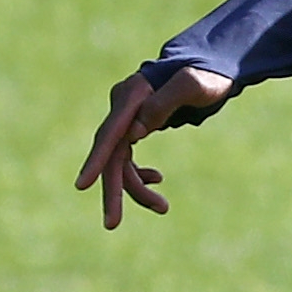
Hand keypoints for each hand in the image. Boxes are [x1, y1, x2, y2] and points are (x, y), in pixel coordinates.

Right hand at [76, 63, 233, 229]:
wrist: (209, 66)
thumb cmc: (206, 75)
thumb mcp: (195, 85)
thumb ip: (166, 102)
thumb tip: (134, 132)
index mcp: (132, 94)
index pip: (110, 133)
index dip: (96, 161)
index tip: (82, 186)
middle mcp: (123, 106)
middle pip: (111, 154)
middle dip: (114, 191)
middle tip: (111, 225)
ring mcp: (126, 117)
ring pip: (120, 161)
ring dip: (137, 188)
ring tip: (163, 208)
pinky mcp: (133, 126)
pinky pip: (128, 158)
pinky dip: (140, 175)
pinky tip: (158, 182)